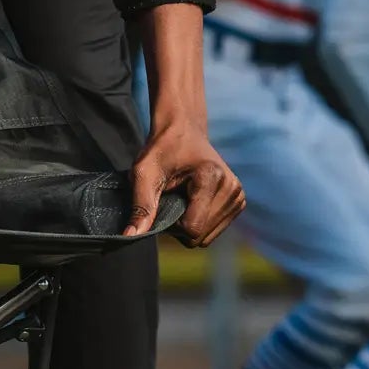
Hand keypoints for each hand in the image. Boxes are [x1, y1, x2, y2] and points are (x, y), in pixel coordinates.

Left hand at [127, 112, 244, 246]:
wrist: (183, 130)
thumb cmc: (161, 149)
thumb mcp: (144, 173)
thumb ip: (140, 205)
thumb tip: (129, 236)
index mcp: (211, 177)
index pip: (192, 228)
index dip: (171, 223)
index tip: (163, 200)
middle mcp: (231, 188)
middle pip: (200, 237)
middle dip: (179, 226)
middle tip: (170, 199)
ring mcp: (238, 196)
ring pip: (208, 238)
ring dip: (190, 225)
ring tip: (182, 198)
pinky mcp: (239, 202)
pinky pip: (214, 231)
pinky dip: (200, 222)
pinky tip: (193, 201)